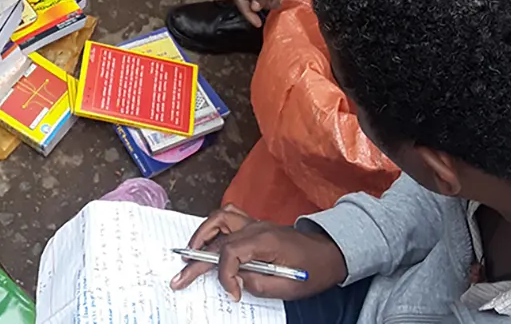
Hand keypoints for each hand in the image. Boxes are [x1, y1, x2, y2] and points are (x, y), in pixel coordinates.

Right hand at [170, 205, 346, 300]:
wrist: (330, 252)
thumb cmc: (314, 269)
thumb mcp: (289, 287)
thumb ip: (259, 284)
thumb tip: (237, 282)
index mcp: (265, 241)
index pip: (230, 251)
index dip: (225, 275)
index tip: (233, 293)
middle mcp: (256, 227)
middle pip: (217, 237)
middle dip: (196, 260)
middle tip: (180, 279)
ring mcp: (255, 223)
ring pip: (219, 218)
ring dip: (201, 235)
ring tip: (189, 254)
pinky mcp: (255, 225)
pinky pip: (228, 217)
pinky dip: (213, 227)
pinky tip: (207, 241)